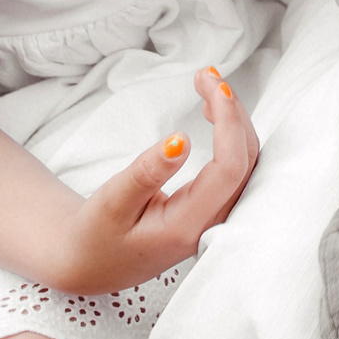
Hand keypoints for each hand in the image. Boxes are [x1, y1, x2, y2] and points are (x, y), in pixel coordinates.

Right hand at [60, 67, 259, 293]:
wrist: (92, 263)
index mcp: (188, 226)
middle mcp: (211, 225)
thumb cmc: (96, 234)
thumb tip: (181, 140)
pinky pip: (236, 168)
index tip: (214, 87)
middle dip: (232, 111)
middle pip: (245, 161)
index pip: (228, 169)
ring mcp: (216, 219)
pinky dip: (231, 133)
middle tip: (206, 75)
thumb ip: (146, 173)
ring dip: (234, 119)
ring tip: (209, 86)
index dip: (229, 123)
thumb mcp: (111, 203)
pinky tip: (215, 113)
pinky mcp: (212, 210)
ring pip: (245, 163)